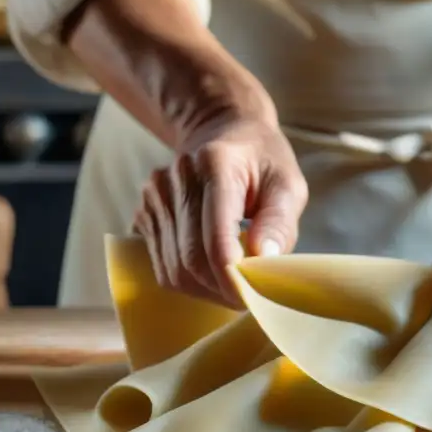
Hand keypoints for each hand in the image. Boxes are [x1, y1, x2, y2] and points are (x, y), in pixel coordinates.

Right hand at [133, 115, 307, 306]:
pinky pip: (160, 265)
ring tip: (232, 288)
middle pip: (190, 258)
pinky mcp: (144, 213)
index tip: (252, 297)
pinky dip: (188, 281)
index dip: (232, 277)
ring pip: (173, 268)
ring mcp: (154, 196)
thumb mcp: (287, 185)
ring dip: (204, 291)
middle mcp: (176, 179)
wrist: (221, 132)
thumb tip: (264, 260)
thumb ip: (279, 222)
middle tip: (247, 299)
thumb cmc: (261, 162)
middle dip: (220, 290)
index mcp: (215, 165)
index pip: (215, 236)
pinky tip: (211, 275)